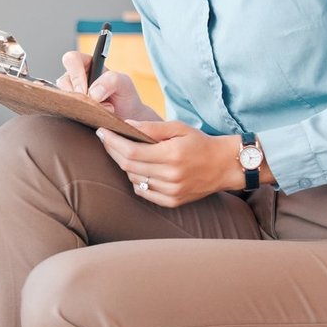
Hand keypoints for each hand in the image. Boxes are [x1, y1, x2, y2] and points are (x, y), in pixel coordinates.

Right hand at [56, 51, 155, 122]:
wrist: (126, 119)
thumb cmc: (124, 97)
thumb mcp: (124, 84)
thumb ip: (111, 81)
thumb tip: (92, 93)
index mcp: (87, 65)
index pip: (72, 60)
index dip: (75, 74)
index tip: (85, 91)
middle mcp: (75, 78)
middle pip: (63, 80)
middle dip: (75, 94)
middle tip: (89, 105)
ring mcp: (71, 95)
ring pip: (62, 99)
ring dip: (79, 107)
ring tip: (97, 113)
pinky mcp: (70, 110)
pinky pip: (64, 112)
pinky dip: (76, 116)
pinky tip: (89, 119)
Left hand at [95, 121, 242, 207]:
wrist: (224, 166)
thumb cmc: (199, 142)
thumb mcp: (178, 128)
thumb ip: (151, 127)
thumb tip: (126, 124)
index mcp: (172, 155)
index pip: (131, 152)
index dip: (112, 142)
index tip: (102, 131)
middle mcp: (171, 176)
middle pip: (128, 166)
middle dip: (113, 151)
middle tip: (106, 138)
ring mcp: (171, 192)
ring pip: (134, 179)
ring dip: (125, 165)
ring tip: (124, 151)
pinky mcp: (172, 202)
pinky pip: (143, 192)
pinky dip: (137, 180)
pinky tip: (139, 169)